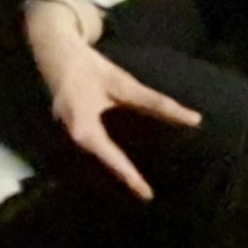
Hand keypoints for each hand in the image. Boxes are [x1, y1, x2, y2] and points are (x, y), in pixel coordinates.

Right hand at [34, 32, 199, 201]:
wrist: (53, 50)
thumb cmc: (89, 67)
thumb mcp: (124, 84)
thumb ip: (156, 103)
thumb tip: (194, 119)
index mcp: (84, 128)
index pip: (112, 159)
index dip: (131, 178)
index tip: (147, 196)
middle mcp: (73, 136)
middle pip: (104, 164)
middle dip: (125, 178)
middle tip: (147, 195)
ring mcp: (68, 134)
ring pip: (97, 158)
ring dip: (116, 170)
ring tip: (138, 185)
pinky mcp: (70, 128)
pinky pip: (92, 148)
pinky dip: (108, 157)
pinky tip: (124, 164)